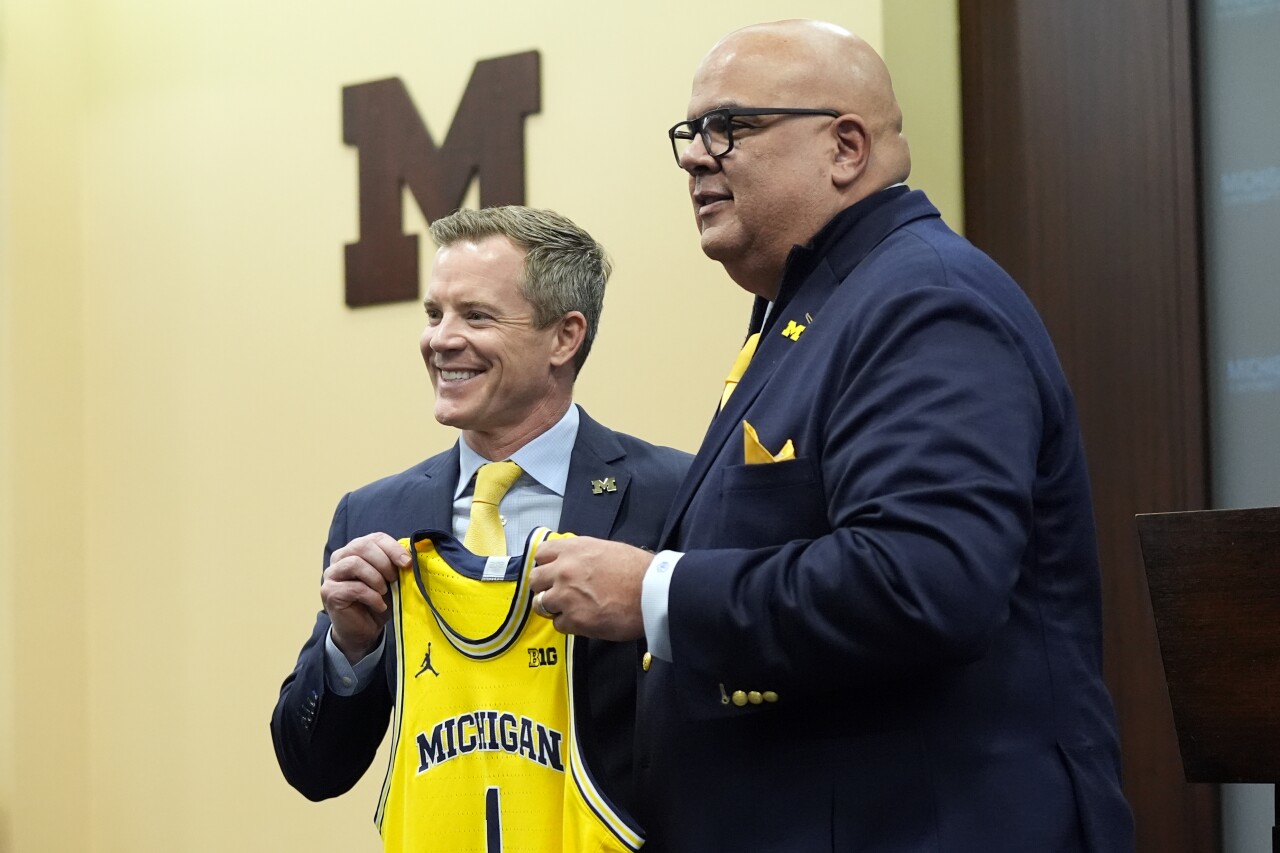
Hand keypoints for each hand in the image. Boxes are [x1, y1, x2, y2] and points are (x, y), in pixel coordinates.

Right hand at [321, 532, 409, 661]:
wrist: (364, 630)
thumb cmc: (378, 601)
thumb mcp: (391, 580)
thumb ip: (396, 565)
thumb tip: (409, 556)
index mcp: (356, 549)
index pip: (374, 538)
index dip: (392, 548)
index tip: (407, 562)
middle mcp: (340, 557)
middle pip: (362, 546)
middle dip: (384, 562)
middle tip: (394, 579)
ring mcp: (331, 574)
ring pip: (355, 563)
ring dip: (376, 578)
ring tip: (384, 591)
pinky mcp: (329, 592)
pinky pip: (354, 587)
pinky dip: (372, 596)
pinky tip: (379, 605)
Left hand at [529, 537, 650, 640]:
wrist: (652, 592)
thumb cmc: (637, 569)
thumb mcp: (606, 549)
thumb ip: (583, 555)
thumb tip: (573, 563)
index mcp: (573, 549)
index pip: (541, 553)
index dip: (546, 564)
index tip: (552, 571)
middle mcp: (563, 570)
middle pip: (535, 579)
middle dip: (545, 586)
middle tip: (559, 592)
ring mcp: (565, 596)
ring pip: (540, 604)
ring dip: (553, 607)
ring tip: (571, 609)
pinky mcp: (573, 620)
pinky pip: (558, 624)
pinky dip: (568, 624)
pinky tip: (584, 620)